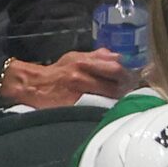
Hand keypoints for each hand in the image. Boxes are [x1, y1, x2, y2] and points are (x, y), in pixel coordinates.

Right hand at [0, 49, 128, 109]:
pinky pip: (98, 108)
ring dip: (119, 99)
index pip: (115, 66)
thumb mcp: (74, 57)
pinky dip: (107, 109)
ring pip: (109, 96)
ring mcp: (79, 92)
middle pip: (116, 82)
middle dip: (127, 86)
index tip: (134, 77)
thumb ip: (96, 56)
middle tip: (131, 91)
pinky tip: (111, 110)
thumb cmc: (56, 72)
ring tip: (123, 101)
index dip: (128, 73)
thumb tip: (118, 56)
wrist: (34, 87)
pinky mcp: (76, 107)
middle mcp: (82, 75)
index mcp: (84, 62)